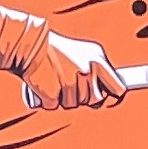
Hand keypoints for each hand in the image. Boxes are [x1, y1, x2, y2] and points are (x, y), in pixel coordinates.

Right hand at [0, 17, 127, 109]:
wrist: (29, 43)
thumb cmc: (54, 50)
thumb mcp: (82, 53)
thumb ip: (96, 71)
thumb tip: (107, 94)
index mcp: (97, 60)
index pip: (118, 88)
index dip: (113, 97)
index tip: (109, 100)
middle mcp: (87, 71)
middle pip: (95, 101)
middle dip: (82, 96)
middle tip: (68, 82)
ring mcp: (71, 82)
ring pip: (73, 105)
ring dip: (62, 97)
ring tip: (54, 77)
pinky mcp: (54, 91)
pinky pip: (53, 105)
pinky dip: (46, 98)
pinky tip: (43, 82)